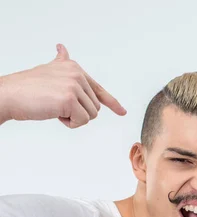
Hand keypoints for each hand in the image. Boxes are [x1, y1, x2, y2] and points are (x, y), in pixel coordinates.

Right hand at [0, 44, 125, 127]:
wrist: (8, 94)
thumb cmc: (27, 87)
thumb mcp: (49, 71)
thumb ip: (61, 62)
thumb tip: (62, 48)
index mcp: (74, 68)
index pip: (99, 89)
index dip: (112, 103)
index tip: (122, 112)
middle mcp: (77, 74)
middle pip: (95, 107)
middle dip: (77, 113)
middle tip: (55, 105)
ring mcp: (74, 86)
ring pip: (90, 116)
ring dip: (73, 118)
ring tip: (53, 107)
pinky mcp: (69, 99)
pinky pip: (82, 121)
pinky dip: (69, 124)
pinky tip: (54, 113)